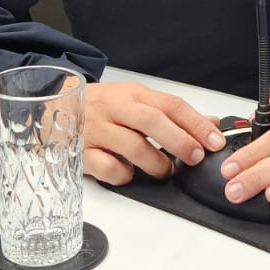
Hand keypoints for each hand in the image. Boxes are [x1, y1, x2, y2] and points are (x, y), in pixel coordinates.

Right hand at [82, 82, 225, 184]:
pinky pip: (107, 167)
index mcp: (133, 95)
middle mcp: (115, 109)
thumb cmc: (101, 106)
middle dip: (179, 141)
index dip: (196, 123)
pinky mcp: (82, 152)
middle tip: (195, 157)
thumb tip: (211, 124)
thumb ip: (171, 113)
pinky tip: (129, 174)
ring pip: (132, 147)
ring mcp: (97, 130)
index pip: (171, 105)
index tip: (215, 140)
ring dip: (156, 163)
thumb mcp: (136, 100)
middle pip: (152, 122)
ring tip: (165, 170)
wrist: (54, 105)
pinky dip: (124, 174)